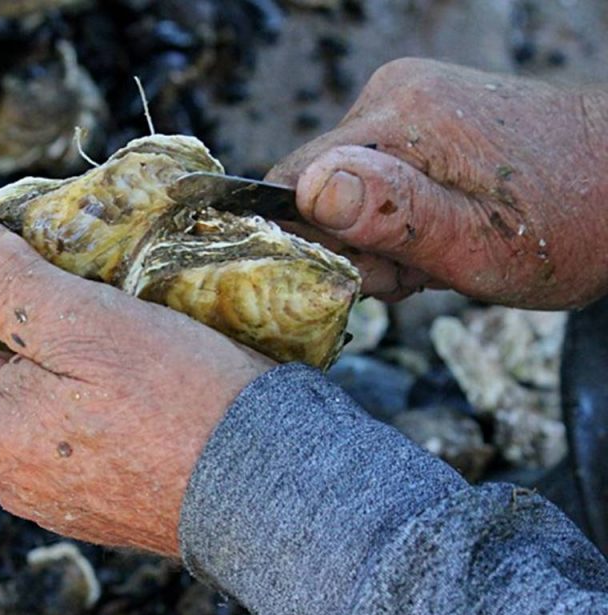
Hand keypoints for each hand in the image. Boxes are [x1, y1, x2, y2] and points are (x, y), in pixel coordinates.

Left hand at [0, 212, 272, 555]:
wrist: (270, 493)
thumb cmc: (178, 398)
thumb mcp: (82, 319)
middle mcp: (10, 475)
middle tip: (57, 284)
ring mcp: (55, 498)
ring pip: (19, 412)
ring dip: (42, 362)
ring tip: (101, 326)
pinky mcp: (100, 506)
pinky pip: (64, 439)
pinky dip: (77, 399)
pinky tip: (129, 380)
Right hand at [268, 58, 607, 308]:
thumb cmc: (571, 224)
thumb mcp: (482, 246)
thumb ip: (393, 218)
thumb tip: (309, 191)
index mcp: (401, 120)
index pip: (292, 184)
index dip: (315, 243)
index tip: (372, 272)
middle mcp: (392, 93)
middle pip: (316, 186)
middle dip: (354, 242)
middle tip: (420, 267)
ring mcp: (406, 96)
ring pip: (342, 184)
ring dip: (376, 233)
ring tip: (439, 248)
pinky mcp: (418, 109)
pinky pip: (370, 171)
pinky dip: (393, 211)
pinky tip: (440, 224)